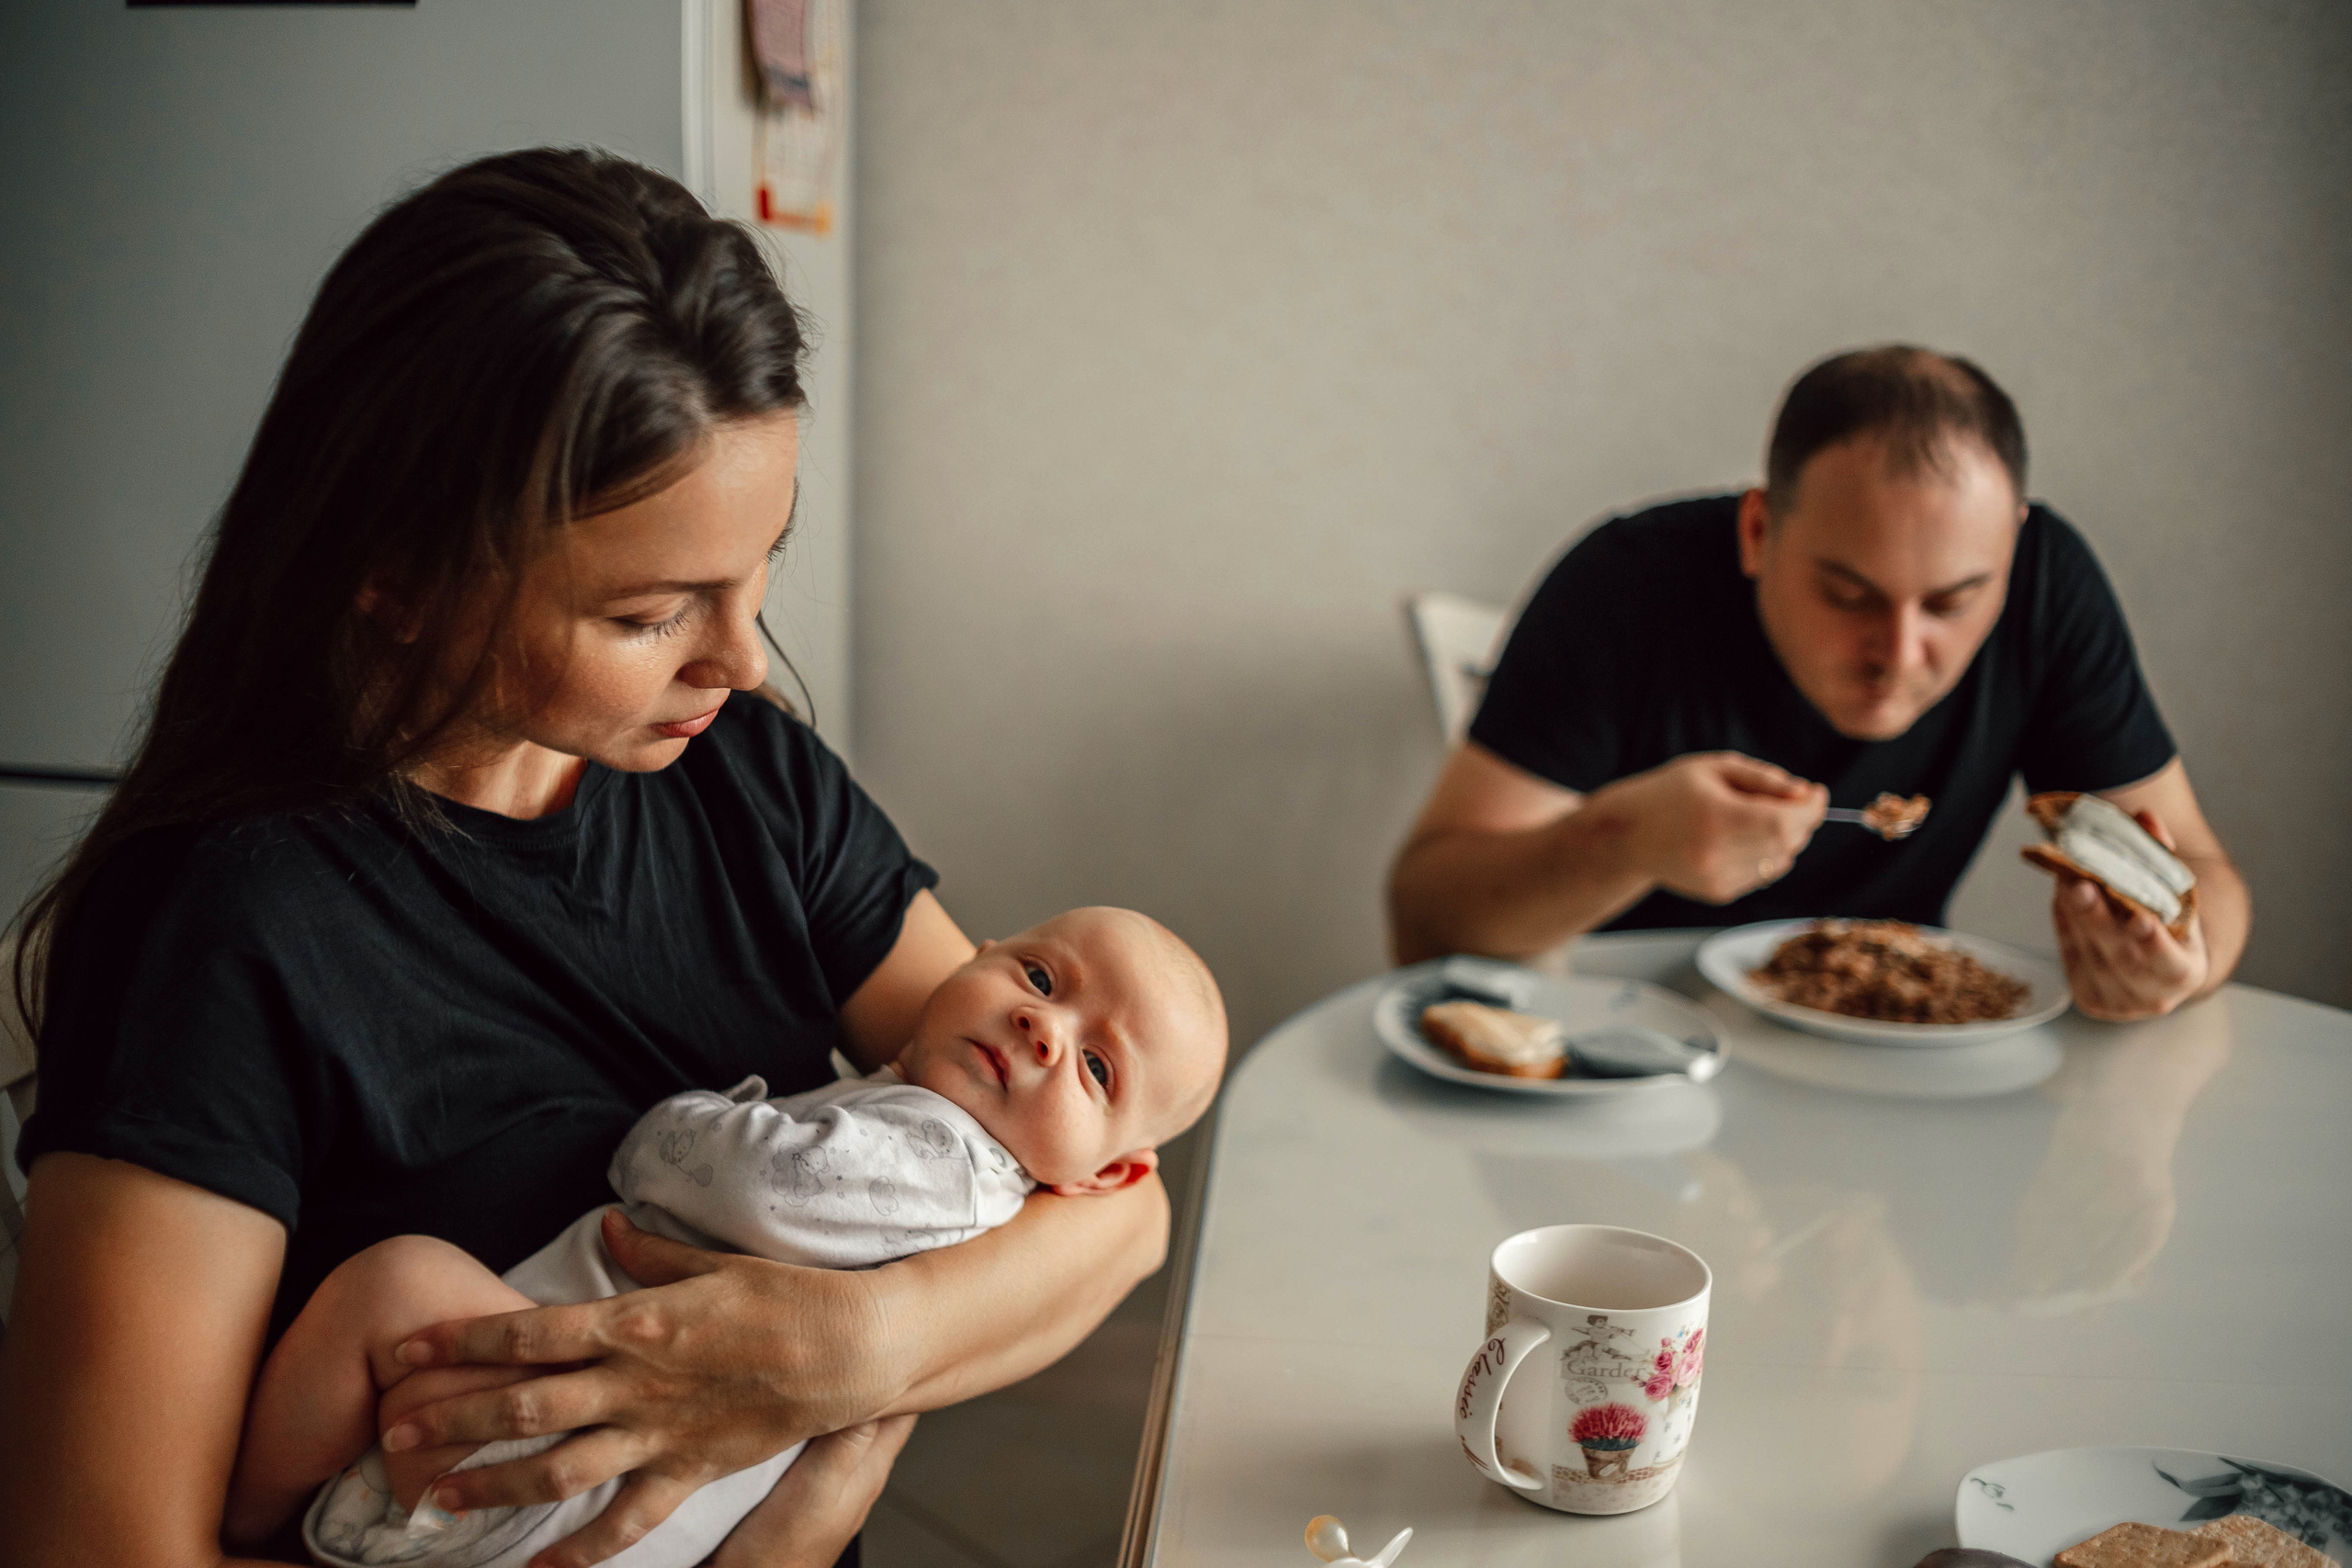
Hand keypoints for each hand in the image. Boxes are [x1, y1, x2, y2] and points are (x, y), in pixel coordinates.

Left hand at [384, 1210, 897, 1567]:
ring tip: (438, 1499)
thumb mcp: (712, 1260)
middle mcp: (635, 1384)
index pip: (528, 1332)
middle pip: (524, 1407)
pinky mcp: (689, 1471)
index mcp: (635, 1323)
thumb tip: (607, 1229)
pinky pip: (626, 1522)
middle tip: (392, 1434)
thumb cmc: (786, 1295)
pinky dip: (581, 1553)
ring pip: (558, 1471)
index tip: (406, 1347)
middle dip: (452, 1420)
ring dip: (493, 1487)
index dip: (460, 1341)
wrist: (851, 1347)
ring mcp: (659, 1434)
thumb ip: (650, 1252)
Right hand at [1598, 751, 1826, 903]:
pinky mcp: (1717, 893)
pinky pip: (1764, 874)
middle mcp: (1714, 852)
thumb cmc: (1672, 792)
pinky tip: (1741, 838)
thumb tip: (1806, 795)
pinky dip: (1767, 855)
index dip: (1810, 808)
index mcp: (1714, 815)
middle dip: (1803, 821)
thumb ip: (1764, 779)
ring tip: (1759, 817)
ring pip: (1781, 861)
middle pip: (1787, 842)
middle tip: (1796, 801)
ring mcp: (1716, 877)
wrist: (1627, 834)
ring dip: (1786, 838)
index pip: (1783, 820)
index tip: (1817, 793)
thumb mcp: (1714, 768)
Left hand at [2051, 808, 2209, 1021]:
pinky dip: (2066, 925)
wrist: (2156, 960)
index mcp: (2185, 973)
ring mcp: (2118, 1003)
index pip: (2170, 964)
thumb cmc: (2170, 922)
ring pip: (2090, 957)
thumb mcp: (2175, 891)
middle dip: (2097, 920)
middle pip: (2120, 959)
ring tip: (2066, 878)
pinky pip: (2071, 958)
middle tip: (2079, 884)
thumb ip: (2160, 854)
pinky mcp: (2089, 999)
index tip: (2140, 919)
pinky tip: (2065, 897)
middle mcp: (2153, 996)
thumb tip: (2144, 816)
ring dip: (2075, 916)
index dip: (2155, 944)